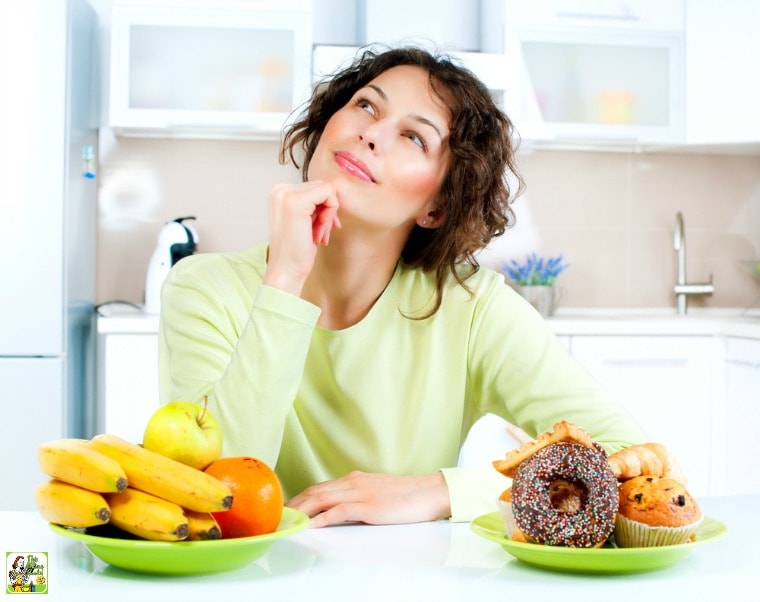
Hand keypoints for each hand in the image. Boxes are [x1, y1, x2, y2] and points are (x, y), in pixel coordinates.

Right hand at [263, 180, 340, 295]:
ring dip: (328, 215)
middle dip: (327, 212)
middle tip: (319, 234)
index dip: (323, 209)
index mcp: (278, 192)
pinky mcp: (296, 201)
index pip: (315, 187)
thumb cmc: (295, 250)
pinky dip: (330, 215)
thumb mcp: (303, 220)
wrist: (286, 271)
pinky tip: (318, 232)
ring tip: (318, 235)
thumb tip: (333, 191)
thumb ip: (312, 203)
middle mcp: (279, 189)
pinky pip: (329, 195)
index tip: (318, 229)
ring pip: (327, 190)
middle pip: (321, 187)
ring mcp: (286, 194)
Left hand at [285, 470, 450, 527]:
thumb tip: (341, 511)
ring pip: (322, 499)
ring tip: (286, 521)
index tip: (287, 508)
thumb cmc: (408, 496)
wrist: (430, 492)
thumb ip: (358, 498)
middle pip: (315, 491)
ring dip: (301, 510)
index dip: (300, 497)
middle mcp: (354, 482)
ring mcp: (361, 493)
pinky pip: (339, 511)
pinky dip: (322, 518)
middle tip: (278, 516)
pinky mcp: (369, 507)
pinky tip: (311, 525)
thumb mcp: (377, 492)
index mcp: (355, 479)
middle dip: (294, 504)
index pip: (320, 487)